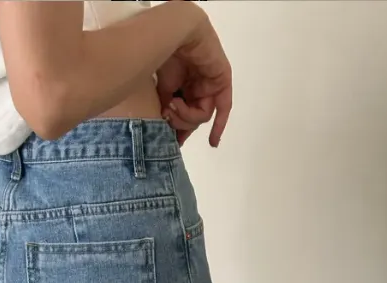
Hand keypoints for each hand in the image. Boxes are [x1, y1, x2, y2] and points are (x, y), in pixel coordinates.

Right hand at [156, 8, 231, 147]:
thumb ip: (169, 110)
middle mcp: (199, 88)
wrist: (174, 35)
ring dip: (186, 116)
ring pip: (202, 115)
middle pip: (193, 119)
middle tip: (167, 114)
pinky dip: (219, 125)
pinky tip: (213, 142)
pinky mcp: (221, 81)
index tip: (170, 144)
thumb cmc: (164, 57)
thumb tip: (168, 131)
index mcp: (185, 88)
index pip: (184, 116)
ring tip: (173, 105)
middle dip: (180, 122)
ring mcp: (211, 85)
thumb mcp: (163, 90)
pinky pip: (223, 108)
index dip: (178, 131)